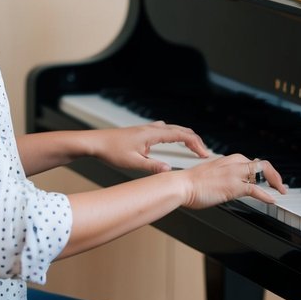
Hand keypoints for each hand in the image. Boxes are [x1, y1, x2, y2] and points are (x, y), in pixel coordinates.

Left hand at [90, 121, 209, 173]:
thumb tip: (169, 171)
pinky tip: (171, 141)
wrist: (95, 142)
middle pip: (180, 130)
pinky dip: (174, 135)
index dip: (196, 144)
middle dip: (194, 140)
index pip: (182, 135)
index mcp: (152, 134)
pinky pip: (164, 130)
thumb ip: (152, 167)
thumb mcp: (133, 163)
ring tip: (192, 147)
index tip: (205, 155)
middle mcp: (151, 128)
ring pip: (172, 129)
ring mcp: (147, 129)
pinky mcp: (142, 132)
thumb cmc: (111, 150)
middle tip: (203, 152)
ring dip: (185, 136)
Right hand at [177, 153, 286, 208]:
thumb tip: (227, 184)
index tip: (267, 179)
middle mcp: (233, 163)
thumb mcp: (210, 174)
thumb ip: (222, 176)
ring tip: (281, 191)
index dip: (263, 170)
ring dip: (276, 182)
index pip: (251, 162)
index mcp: (228, 160)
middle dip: (274, 174)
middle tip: (279, 185)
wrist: (182, 185)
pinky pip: (256, 189)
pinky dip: (266, 195)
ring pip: (263, 172)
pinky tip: (272, 200)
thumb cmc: (191, 183)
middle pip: (262, 164)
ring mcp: (234, 174)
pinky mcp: (234, 186)